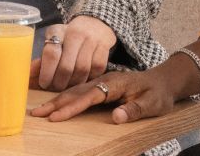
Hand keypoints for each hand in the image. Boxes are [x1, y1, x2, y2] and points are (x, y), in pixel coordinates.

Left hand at [31, 16, 116, 90]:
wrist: (94, 23)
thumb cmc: (68, 36)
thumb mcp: (53, 40)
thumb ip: (43, 57)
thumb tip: (28, 74)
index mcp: (58, 31)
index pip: (51, 53)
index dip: (46, 72)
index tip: (43, 83)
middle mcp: (75, 34)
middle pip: (66, 66)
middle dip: (59, 81)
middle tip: (54, 88)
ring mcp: (92, 40)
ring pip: (82, 70)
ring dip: (73, 83)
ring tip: (67, 87)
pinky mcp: (104, 47)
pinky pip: (96, 69)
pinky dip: (89, 78)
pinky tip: (82, 81)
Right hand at [31, 69, 176, 123]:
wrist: (164, 80)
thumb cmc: (158, 94)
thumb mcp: (152, 104)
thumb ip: (134, 110)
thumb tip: (116, 118)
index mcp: (113, 84)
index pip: (88, 97)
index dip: (71, 108)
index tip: (55, 117)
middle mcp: (102, 81)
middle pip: (74, 92)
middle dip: (54, 103)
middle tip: (36, 113)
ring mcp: (99, 82)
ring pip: (74, 91)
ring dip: (55, 101)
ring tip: (39, 109)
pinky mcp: (99, 86)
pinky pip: (78, 92)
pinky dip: (63, 98)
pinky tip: (54, 103)